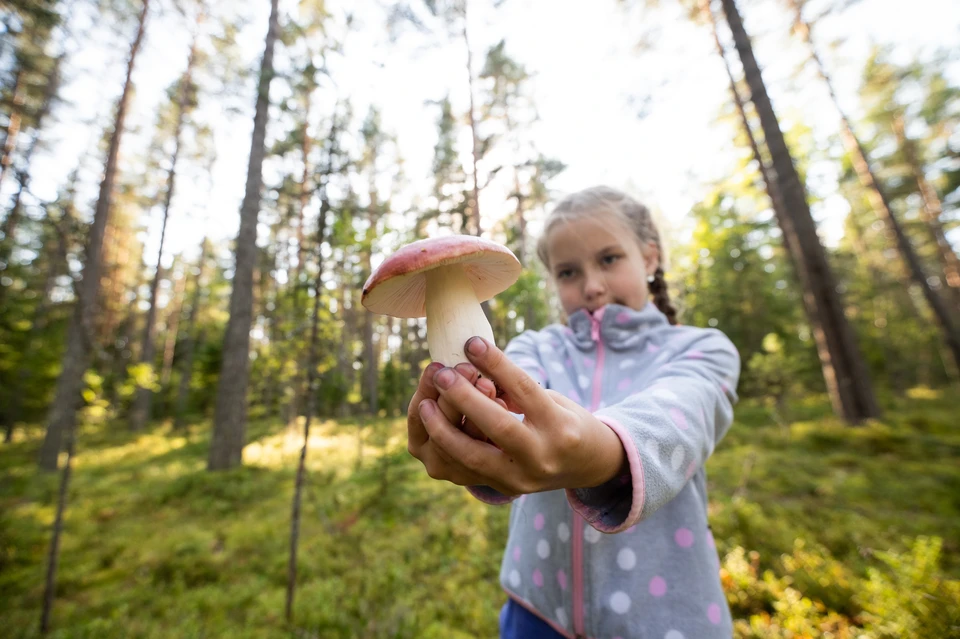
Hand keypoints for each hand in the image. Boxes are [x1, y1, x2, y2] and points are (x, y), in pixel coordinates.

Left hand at [412, 337, 626, 494]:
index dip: (496, 364)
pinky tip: (431, 426)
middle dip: (464, 399)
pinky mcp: (504, 488)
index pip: (524, 390)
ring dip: (444, 429)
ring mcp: (521, 478)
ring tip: (424, 404)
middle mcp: (542, 456)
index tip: (472, 343)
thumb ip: (515, 389)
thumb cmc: (566, 420)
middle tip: (442, 373)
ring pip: (474, 458)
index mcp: (560, 427)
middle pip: (498, 427)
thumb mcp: (552, 399)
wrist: (587, 466)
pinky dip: (446, 448)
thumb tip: (475, 365)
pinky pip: (466, 471)